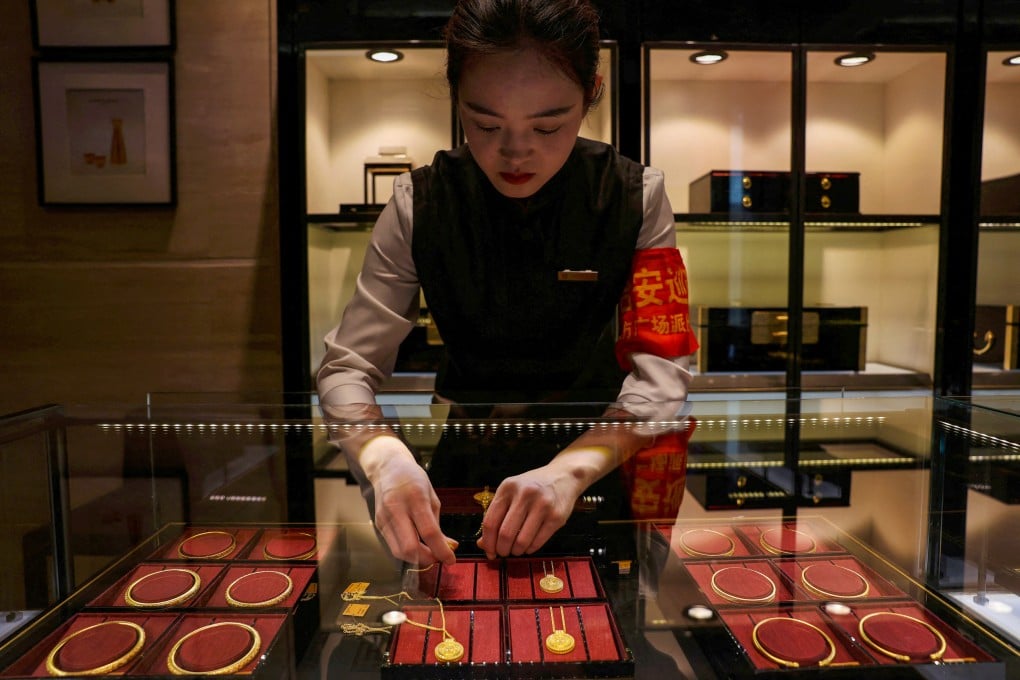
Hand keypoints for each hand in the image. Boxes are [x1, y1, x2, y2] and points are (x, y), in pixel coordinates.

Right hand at [359, 435, 457, 565]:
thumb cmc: (413, 479)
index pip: (429, 532)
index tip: (451, 560)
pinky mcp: (378, 524)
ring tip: (430, 553)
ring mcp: (384, 518)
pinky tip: (418, 547)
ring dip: (417, 559)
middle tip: (439, 557)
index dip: (441, 550)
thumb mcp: (432, 497)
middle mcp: (397, 509)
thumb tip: (449, 547)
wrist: (387, 468)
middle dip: (427, 559)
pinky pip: (394, 546)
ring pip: (399, 551)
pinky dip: (407, 552)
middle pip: (410, 548)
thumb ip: (438, 524)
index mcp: (415, 498)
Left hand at [474, 461, 586, 558]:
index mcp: (508, 487)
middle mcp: (524, 494)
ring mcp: (542, 505)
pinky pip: (538, 542)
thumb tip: (483, 544)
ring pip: (521, 541)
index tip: (489, 552)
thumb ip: (496, 515)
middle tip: (503, 553)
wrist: (564, 476)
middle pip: (505, 534)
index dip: (487, 542)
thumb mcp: (511, 493)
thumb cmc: (533, 487)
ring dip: (516, 551)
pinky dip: (530, 549)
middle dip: (502, 549)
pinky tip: (529, 546)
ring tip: (517, 549)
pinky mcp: (556, 516)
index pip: (490, 522)